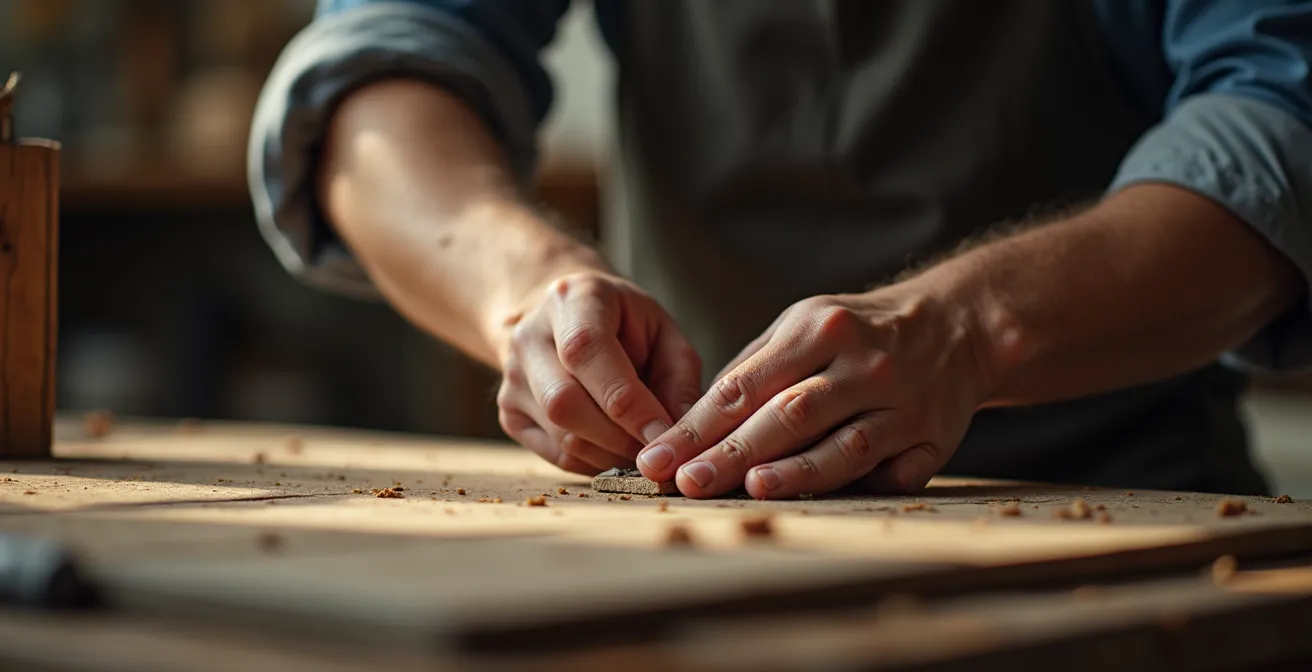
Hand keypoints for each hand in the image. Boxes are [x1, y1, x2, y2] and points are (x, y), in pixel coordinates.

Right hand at [496, 271, 703, 475]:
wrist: (560, 317)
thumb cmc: (622, 323)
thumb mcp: (661, 329)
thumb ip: (678, 377)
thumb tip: (681, 433)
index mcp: (572, 300)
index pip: (587, 352)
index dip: (627, 401)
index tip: (662, 433)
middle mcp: (529, 336)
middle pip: (564, 401)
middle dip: (618, 437)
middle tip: (656, 449)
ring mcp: (512, 378)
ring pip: (560, 435)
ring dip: (610, 455)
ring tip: (640, 449)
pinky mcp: (509, 413)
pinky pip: (555, 455)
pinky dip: (594, 463)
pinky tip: (615, 449)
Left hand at [635, 287, 990, 498]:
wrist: (956, 324)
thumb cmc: (857, 331)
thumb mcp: (804, 324)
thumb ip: (752, 369)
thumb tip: (694, 424)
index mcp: (820, 328)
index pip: (747, 385)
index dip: (698, 425)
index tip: (660, 456)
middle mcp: (863, 364)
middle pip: (790, 415)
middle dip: (733, 453)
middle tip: (688, 482)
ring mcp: (903, 402)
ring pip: (844, 445)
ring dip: (797, 471)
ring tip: (752, 489)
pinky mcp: (934, 438)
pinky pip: (895, 470)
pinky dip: (862, 486)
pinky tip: (825, 503)